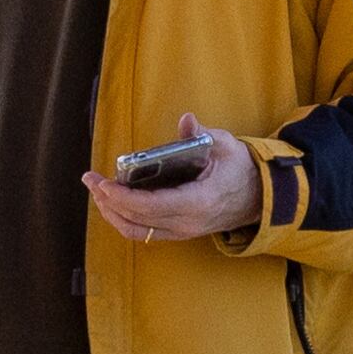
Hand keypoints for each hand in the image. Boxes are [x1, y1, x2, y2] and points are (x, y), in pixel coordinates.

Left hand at [85, 114, 261, 242]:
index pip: (150, 206)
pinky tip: (113, 204)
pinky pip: (144, 232)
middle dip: (108, 201)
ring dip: (112, 213)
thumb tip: (187, 120)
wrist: (260, 197)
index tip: (102, 183)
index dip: (121, 197)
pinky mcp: (179, 232)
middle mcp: (188, 222)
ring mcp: (183, 231)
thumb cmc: (241, 169)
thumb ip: (202, 134)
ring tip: (98, 192)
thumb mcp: (226, 146)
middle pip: (136, 220)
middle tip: (92, 181)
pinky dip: (124, 219)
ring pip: (136, 230)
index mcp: (198, 201)